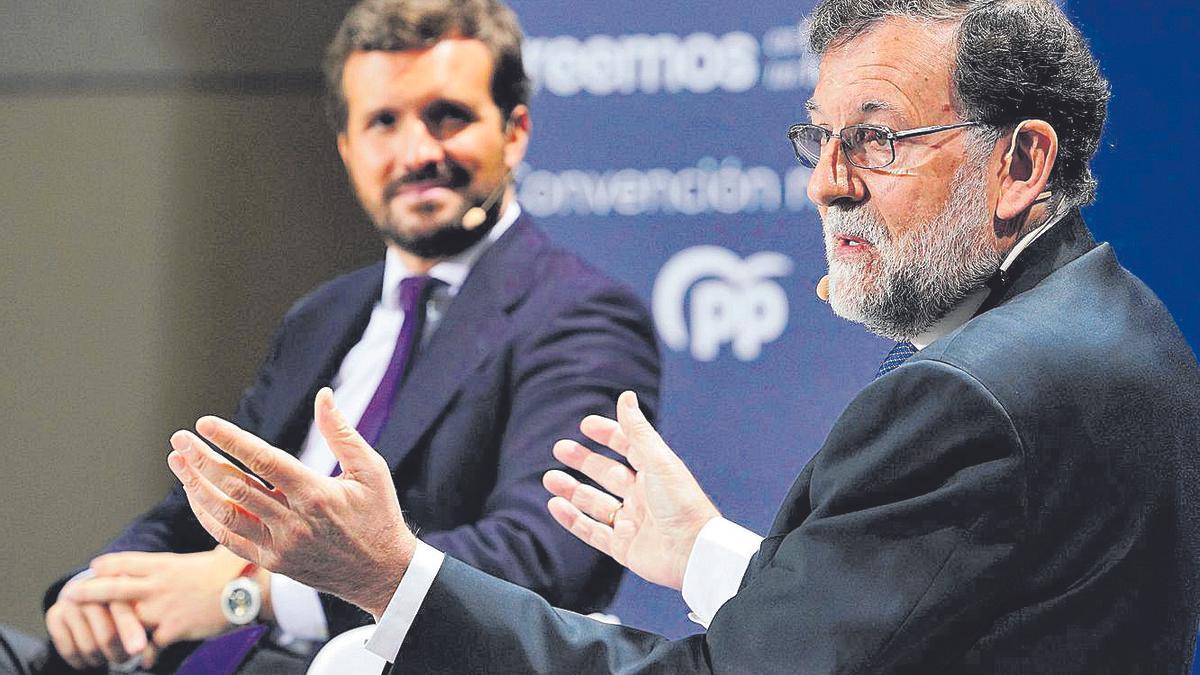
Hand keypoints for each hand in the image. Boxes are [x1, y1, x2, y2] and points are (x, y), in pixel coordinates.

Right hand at [46, 591, 145, 669]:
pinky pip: (68, 650)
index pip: (123, 610)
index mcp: (116, 582)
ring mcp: (70, 602)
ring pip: (89, 647)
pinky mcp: (54, 615)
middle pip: (106, 635)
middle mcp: (90, 589)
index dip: (130, 631)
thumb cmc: (119, 603)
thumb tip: (147, 655)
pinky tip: (90, 658)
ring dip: (101, 659)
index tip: (139, 650)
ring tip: (108, 655)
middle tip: (125, 658)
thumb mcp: (134, 605)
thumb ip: (141, 623)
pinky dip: (82, 661)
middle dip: (118, 653)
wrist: (88, 592)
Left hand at [61, 547, 264, 660]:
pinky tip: (144, 660)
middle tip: (71, 594)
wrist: (248, 588)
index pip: (124, 562)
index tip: (94, 568)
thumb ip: (194, 557)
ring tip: (100, 636)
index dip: (105, 565)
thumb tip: (210, 547)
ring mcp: (163, 608)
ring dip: (111, 628)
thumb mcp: (206, 555)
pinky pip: (150, 644)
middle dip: (88, 592)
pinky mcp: (173, 629)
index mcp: (164, 565)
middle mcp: (157, 585)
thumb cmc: (232, 570)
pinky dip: (146, 653)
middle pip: (112, 588)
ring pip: (125, 619)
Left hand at [166, 387, 414, 618]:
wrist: (381, 574)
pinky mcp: (273, 562)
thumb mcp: (371, 470)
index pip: (264, 461)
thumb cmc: (378, 517)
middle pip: (236, 486)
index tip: (206, 424)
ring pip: (226, 513)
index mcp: (317, 494)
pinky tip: (196, 496)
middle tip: (180, 438)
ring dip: (197, 487)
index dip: (232, 441)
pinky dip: (208, 517)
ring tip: (178, 462)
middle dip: (203, 459)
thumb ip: (342, 433)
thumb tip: (324, 396)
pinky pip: (229, 540)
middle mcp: (294, 522)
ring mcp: (280, 545)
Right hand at [543, 391, 719, 590]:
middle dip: (584, 461)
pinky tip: (556, 505)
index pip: (628, 448)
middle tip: (560, 448)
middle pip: (608, 474)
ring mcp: (633, 523)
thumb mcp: (658, 461)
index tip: (586, 425)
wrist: (694, 553)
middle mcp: (644, 497)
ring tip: (550, 478)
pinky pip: (592, 531)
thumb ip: (638, 431)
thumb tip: (625, 396)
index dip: (608, 435)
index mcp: (656, 473)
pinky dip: (572, 519)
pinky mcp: (624, 548)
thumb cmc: (682, 503)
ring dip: (572, 490)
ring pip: (596, 503)